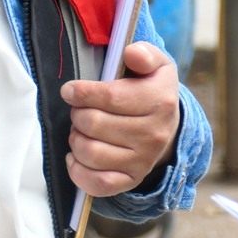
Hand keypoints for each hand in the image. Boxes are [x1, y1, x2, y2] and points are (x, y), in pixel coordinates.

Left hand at [62, 41, 180, 196]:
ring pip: (90, 152)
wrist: (167, 128)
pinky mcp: (131, 180)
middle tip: (79, 110)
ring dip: (76, 138)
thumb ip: (144, 53)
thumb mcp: (156, 65)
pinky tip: (76, 156)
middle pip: (94, 124)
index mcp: (160, 100)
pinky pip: (96, 183)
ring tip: (80, 130)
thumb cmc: (151, 90)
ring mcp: (143, 161)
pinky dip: (78, 170)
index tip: (70, 90)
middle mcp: (154, 134)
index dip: (82, 92)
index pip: (109, 97)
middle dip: (78, 114)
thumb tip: (131, 53)